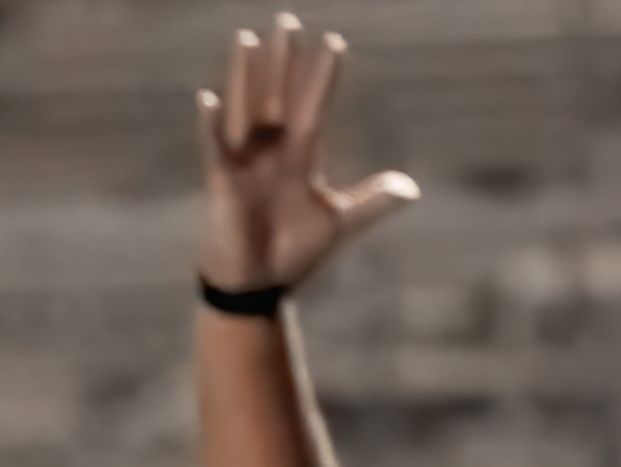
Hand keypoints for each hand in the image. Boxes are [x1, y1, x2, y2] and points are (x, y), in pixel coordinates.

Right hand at [198, 12, 417, 297]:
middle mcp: (271, 151)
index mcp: (300, 157)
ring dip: (245, 75)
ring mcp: (244, 164)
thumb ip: (371, 202)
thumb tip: (412, 189)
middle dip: (283, 59)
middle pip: (278, 95)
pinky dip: (210, 126)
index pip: (314, 107)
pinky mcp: (221, 184)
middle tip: (287, 20)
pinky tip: (208, 98)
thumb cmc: (292, 253)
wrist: (257, 286)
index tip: (335, 42)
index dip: (323, 77)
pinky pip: (214, 149)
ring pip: (245, 108)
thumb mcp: (338, 223)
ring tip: (246, 38)